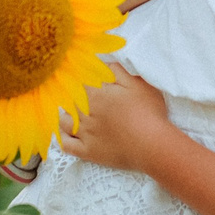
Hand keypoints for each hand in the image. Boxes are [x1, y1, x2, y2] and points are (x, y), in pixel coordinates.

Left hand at [58, 65, 172, 172]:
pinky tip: (65, 133)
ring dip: (64, 114)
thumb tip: (102, 63)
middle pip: (68, 100)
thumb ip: (117, 70)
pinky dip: (62, 138)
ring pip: (63, 121)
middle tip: (72, 92)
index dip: (78, 78)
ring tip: (69, 111)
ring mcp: (84, 134)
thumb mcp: (138, 83)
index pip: (78, 82)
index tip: (78, 76)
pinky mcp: (87, 152)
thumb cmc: (148, 112)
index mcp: (96, 94)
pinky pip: (66, 145)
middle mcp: (85, 113)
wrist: (152, 145)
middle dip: (69, 94)